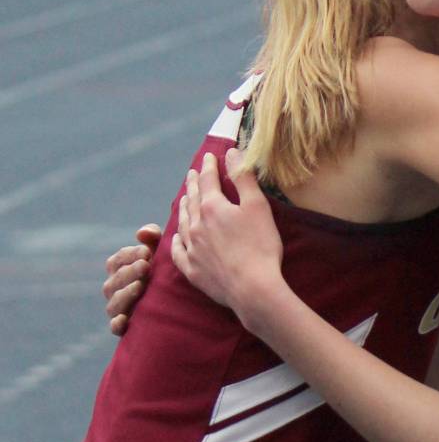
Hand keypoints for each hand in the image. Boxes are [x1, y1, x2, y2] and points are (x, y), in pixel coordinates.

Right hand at [103, 224, 161, 335]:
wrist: (182, 304)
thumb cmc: (168, 271)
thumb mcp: (162, 253)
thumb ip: (153, 238)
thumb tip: (142, 233)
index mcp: (120, 270)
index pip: (116, 261)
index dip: (129, 255)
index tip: (147, 252)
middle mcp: (116, 290)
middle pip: (114, 281)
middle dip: (129, 272)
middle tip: (146, 265)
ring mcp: (119, 309)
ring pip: (113, 303)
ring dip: (125, 294)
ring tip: (140, 285)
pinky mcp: (126, 328)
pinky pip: (115, 328)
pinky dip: (117, 324)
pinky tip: (124, 319)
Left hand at [171, 149, 282, 314]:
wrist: (252, 288)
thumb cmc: (260, 245)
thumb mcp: (257, 206)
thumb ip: (243, 178)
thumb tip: (231, 153)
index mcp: (212, 207)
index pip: (209, 180)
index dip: (209, 166)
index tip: (209, 156)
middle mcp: (196, 226)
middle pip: (193, 199)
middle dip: (194, 184)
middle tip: (193, 174)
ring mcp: (192, 249)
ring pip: (182, 223)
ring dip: (184, 207)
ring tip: (184, 198)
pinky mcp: (192, 270)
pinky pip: (177, 251)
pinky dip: (176, 240)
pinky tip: (176, 238)